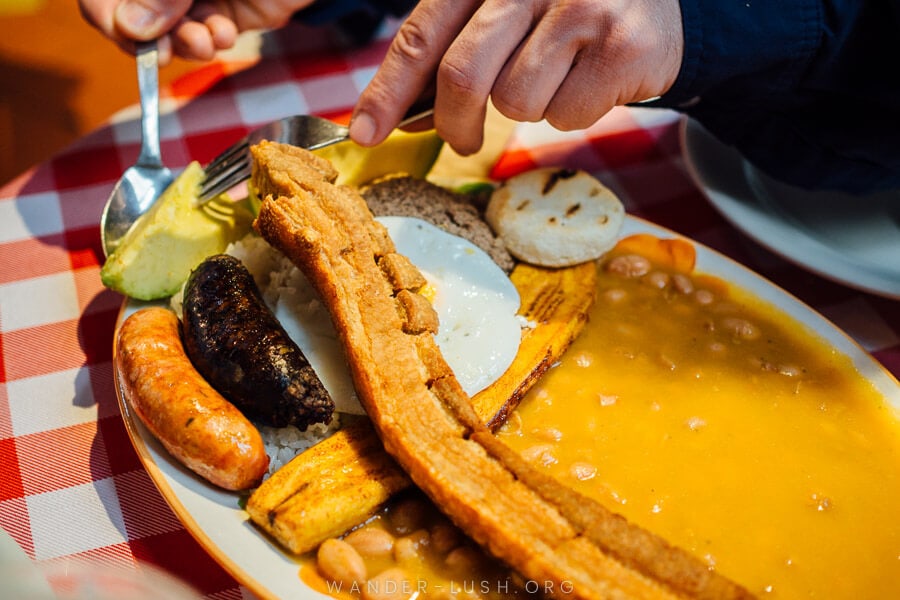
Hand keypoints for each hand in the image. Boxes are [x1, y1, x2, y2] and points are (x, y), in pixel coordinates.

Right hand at [78, 0, 315, 62]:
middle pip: (130, 14)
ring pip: (166, 32)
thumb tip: (130, 27)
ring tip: (207, 41)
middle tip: (165, 51)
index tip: (129, 35)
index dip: (107, 13)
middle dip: (150, 36)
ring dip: (183, 42)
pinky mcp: (223, 12)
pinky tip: (225, 33)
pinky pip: (201, 37)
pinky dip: (210, 42)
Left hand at [350, 0, 683, 154]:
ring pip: (517, 101)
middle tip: (461, 140)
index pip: (422, 34)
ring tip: (557, 76)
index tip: (364, 134)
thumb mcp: (502, 14)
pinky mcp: (623, 45)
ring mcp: (581, 7)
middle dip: (454, 124)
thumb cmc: (563, 12)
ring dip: (530, 107)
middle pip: (464, 75)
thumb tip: (399, 117)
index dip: (388, 90)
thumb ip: (452, 53)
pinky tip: (591, 78)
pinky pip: (567, 115)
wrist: (657, 3)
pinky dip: (572, 112)